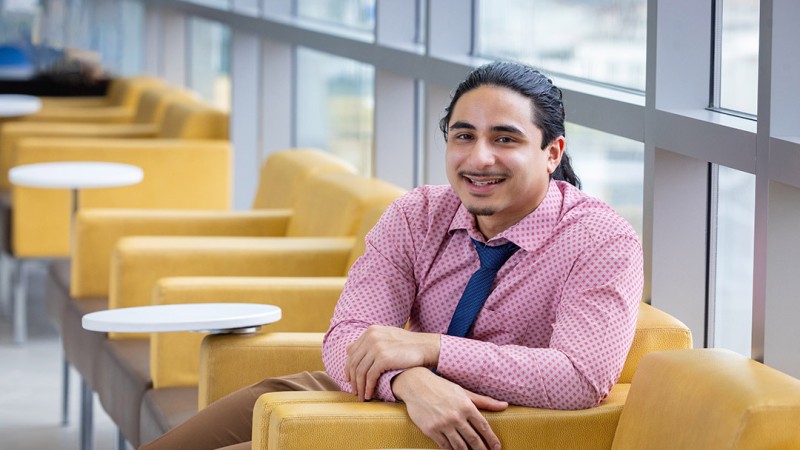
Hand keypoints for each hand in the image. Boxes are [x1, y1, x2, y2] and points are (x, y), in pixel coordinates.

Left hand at [345, 325, 439, 400]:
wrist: (425, 346)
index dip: (348, 367)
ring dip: (359, 386)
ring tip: (361, 396)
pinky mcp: (383, 358)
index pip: (352, 351)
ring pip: (360, 371)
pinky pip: (370, 376)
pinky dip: (368, 387)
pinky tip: (369, 395)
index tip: (350, 380)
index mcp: (370, 331)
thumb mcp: (386, 336)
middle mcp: (371, 337)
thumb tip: (348, 349)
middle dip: (352, 379)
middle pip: (354, 362)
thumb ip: (369, 342)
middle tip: (354, 391)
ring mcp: (376, 347)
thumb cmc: (408, 344)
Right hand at [392, 367, 506, 449]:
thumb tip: (504, 405)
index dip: (491, 439)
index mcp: (466, 406)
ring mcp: (443, 425)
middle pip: (473, 439)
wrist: (416, 385)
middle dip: (482, 449)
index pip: (483, 427)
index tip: (496, 447)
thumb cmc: (441, 387)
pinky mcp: (431, 430)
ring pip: (460, 446)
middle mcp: (456, 416)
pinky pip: (445, 446)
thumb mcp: (464, 392)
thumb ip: (484, 401)